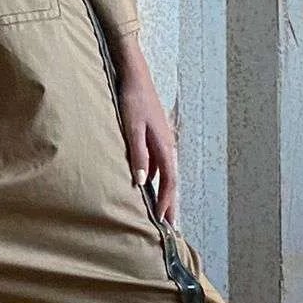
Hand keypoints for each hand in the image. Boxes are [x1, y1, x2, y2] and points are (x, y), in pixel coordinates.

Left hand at [113, 42, 178, 225]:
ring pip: (167, 174)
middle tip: (171, 227)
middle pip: (172, 181)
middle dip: (171, 204)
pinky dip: (157, 179)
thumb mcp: (131, 127)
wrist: (135, 76)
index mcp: (164, 146)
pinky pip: (160, 164)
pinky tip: (149, 185)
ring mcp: (163, 142)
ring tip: (163, 212)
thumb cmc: (132, 100)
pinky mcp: (155, 137)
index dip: (166, 202)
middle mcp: (167, 146)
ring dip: (165, 193)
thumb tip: (142, 180)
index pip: (169, 182)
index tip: (162, 221)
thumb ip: (137, 153)